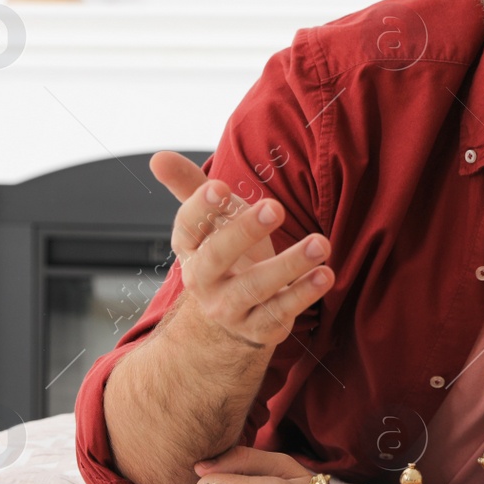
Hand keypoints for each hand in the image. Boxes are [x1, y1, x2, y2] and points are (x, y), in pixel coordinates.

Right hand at [151, 150, 333, 348]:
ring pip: (256, 288)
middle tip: (276, 207)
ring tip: (321, 243)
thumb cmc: (227, 250)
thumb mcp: (210, 219)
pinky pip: (282, 312)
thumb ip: (189, 186)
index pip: (187, 227)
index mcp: (189, 249)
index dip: (200, 207)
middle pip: (217, 257)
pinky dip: (304, 293)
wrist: (234, 313)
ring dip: (290, 264)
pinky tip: (325, 274)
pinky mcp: (261, 327)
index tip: (220, 187)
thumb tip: (158, 157)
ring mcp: (231, 307)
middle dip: (244, 231)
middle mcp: (204, 281)